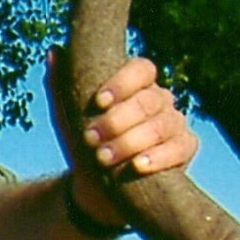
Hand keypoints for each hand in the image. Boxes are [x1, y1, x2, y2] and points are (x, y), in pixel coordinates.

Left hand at [48, 53, 198, 223]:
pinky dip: (159, 157)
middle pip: (148, 100)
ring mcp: (174, 123)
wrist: (95, 187)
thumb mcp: (68, 117)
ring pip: (162, 124)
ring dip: (131, 141)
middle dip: (118, 120)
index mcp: (136, 85)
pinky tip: (137, 165)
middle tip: (91, 138)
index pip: (142, 69)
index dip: (123, 82)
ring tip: (103, 158)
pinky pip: (180, 147)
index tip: (99, 102)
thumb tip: (55, 52)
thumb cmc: (84, 144)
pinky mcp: (184, 149)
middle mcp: (160, 100)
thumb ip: (61, 84)